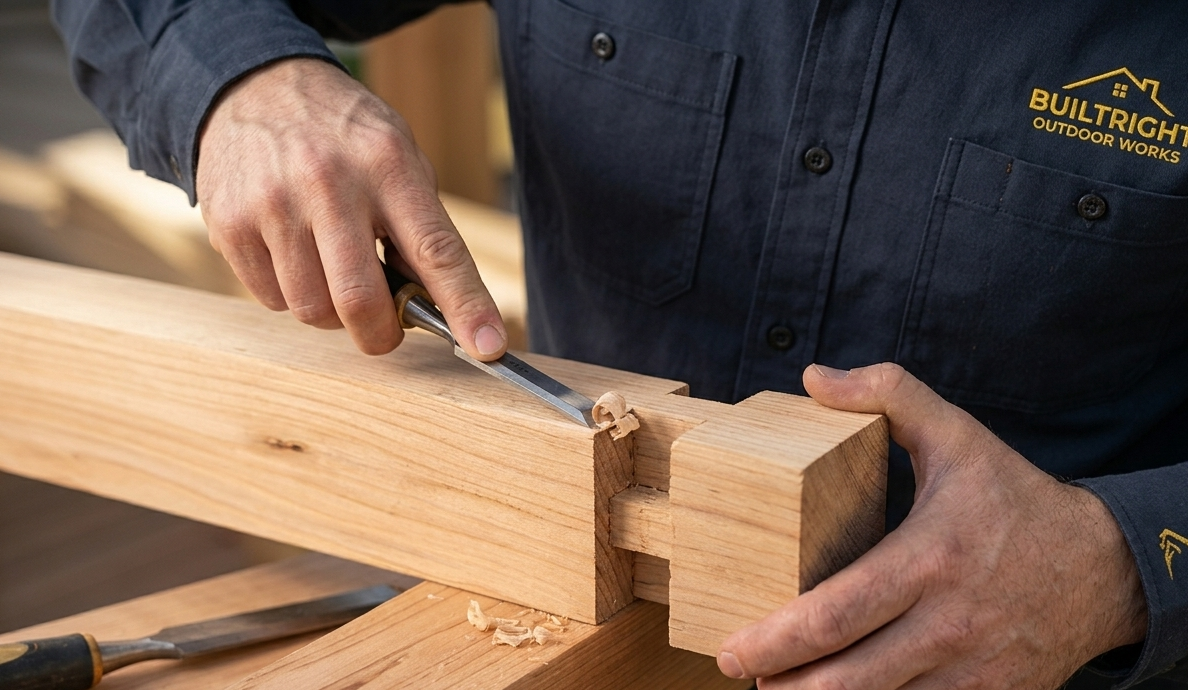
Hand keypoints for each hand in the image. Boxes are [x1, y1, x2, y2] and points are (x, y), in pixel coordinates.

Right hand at [196, 58, 505, 358]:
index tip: (487, 346)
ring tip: (333, 270)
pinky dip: (291, 294)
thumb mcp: (398, 157)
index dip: (466, 306)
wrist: (254, 87)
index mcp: (387, 164)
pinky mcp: (229, 224)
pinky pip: (271, 300)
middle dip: (381, 334)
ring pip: (312, 309)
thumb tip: (442, 308)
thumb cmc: (344, 136)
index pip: (436, 250)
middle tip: (385, 327)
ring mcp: (272, 204)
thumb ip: (421, 226)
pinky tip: (295, 254)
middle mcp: (329, 184)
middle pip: (360, 301)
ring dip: (332, 312)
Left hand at [717, 363, 1147, 688]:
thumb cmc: (1015, 498)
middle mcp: (950, 623)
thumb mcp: (957, 434)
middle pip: (850, 677)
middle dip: (785, 687)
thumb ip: (888, 394)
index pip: (838, 612)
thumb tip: (814, 377)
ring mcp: (973, 669)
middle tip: (741, 676)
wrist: (1105, 567)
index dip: (777, 640)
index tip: (734, 651)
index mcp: (930, 558)